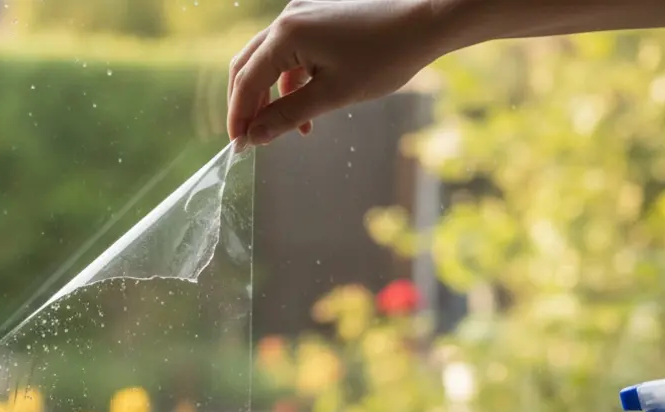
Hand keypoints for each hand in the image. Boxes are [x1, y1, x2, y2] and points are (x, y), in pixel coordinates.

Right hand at [227, 0, 451, 147]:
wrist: (425, 22)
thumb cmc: (385, 57)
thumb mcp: (333, 95)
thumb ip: (287, 115)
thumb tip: (254, 136)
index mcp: (287, 34)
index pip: (247, 80)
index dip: (239, 116)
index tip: (239, 145)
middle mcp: (287, 18)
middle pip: (248, 66)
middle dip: (247, 105)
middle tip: (251, 138)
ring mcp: (301, 14)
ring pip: (268, 60)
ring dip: (270, 95)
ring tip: (284, 128)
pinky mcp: (316, 17)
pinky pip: (290, 52)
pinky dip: (290, 80)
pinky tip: (306, 107)